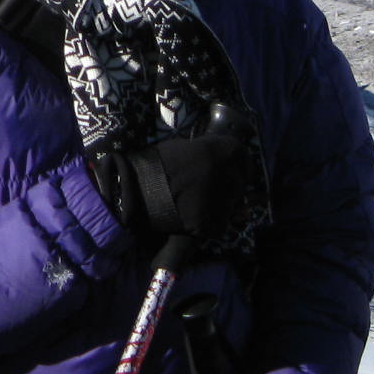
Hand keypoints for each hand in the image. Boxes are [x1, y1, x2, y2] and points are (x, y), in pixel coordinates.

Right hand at [88, 100, 266, 254]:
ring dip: (220, 204)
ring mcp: (221, 201)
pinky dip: (209, 222)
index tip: (226, 167)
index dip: (235, 162)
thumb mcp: (183, 149)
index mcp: (219, 151)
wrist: (132, 190)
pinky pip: (219, 224)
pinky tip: (191, 217)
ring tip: (197, 202)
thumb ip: (207, 153)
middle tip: (208, 188)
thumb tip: (223, 163)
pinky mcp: (212, 224)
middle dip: (229, 184)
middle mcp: (227, 175)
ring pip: (232, 204)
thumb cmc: (154, 164)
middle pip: (239, 181)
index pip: (242, 155)